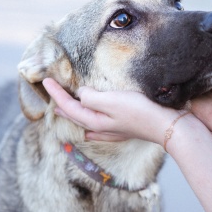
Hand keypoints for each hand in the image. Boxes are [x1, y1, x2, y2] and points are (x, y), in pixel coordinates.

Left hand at [43, 78, 184, 144]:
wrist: (165, 125)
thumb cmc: (139, 111)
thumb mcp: (111, 101)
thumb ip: (91, 97)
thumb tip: (81, 94)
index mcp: (94, 119)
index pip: (69, 105)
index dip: (56, 93)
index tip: (45, 80)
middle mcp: (100, 127)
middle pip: (74, 115)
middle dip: (61, 105)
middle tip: (50, 96)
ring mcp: (111, 130)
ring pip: (85, 122)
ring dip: (73, 114)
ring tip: (64, 110)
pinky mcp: (122, 129)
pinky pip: (97, 129)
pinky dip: (88, 126)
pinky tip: (90, 131)